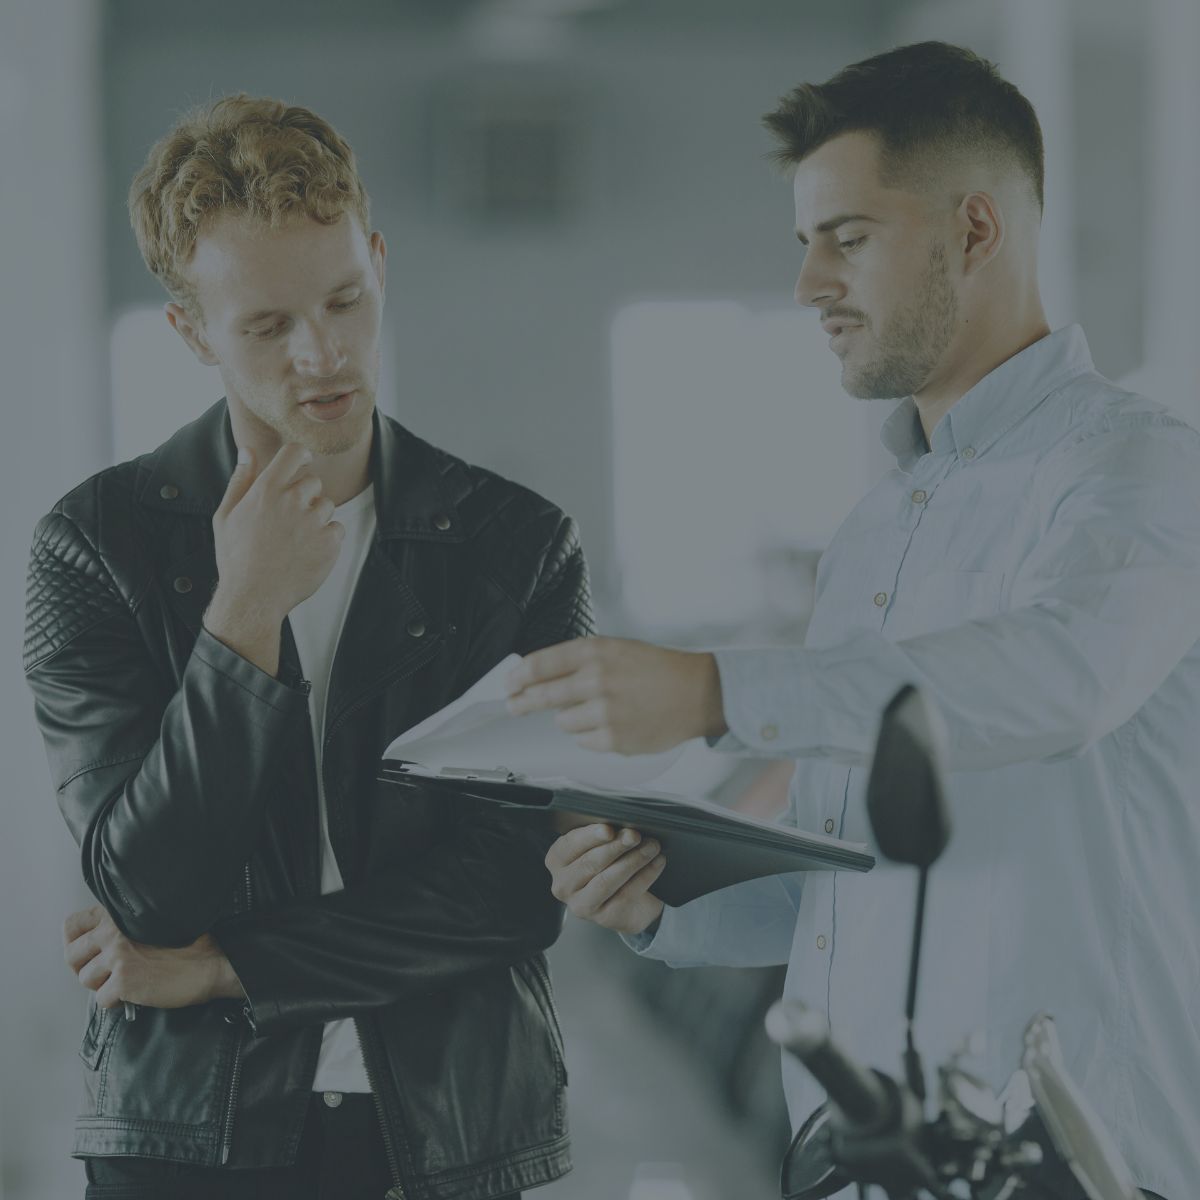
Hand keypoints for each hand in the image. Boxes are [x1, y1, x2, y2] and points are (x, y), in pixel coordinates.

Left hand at [63, 905, 243, 1010]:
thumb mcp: (150, 924)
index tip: (87, 952)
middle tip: (104, 974)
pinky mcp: (124, 981)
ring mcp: (118, 956)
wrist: (211, 964)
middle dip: (85, 969)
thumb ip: (121, 927)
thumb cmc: (186, 946)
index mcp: (119, 914)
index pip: (72, 924)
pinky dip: (117, 1001)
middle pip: (71, 956)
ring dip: (103, 986)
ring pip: (85, 979)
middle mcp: (113, 931)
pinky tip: (136, 993)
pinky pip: (101, 1000)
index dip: (75, 942)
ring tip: (127, 982)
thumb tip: (94, 946)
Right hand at [205, 444, 344, 673]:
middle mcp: (292, 501)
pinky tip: (308, 551)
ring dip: (317, 517)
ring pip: (327, 505)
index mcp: (266, 490)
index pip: (294, 453)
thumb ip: (240, 480)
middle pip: (314, 481)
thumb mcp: (226, 515)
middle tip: (290, 519)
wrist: (253, 597)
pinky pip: (338, 528)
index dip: (301, 455)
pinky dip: (328, 538)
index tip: (302, 463)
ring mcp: (313, 522)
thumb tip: (247, 451)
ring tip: (296, 539)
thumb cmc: (236, 558)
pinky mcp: (330, 543)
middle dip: (305, 495)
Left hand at [506, 636, 727, 754]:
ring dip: (570, 718)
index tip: (510, 684)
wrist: (697, 693)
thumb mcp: (616, 649)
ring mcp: (604, 712)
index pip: (539, 665)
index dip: (518, 677)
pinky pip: (583, 741)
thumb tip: (538, 675)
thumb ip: (579, 660)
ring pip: (562, 722)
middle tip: (514, 705)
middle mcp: (596, 680)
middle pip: (540, 696)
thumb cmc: (657, 669)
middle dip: (523, 702)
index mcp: (595, 652)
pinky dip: (590, 734)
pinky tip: (611, 723)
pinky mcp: (614, 740)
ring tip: (597, 709)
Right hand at [546, 824, 665, 933]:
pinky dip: (645, 875)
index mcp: (557, 860)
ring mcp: (581, 905)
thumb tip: (624, 827)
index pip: (570, 845)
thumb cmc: (611, 867)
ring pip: (607, 880)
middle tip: (635, 835)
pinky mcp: (604, 918)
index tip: (609, 829)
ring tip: (651, 847)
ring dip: (633, 860)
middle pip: (590, 863)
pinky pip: (626, 894)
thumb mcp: (602, 847)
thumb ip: (605, 836)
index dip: (590, 836)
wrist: (629, 903)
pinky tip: (657, 862)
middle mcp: (563, 885)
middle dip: (616, 846)